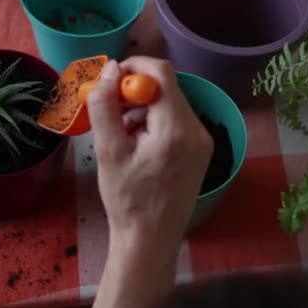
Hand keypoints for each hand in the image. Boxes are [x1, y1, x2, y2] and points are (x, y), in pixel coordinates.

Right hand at [86, 57, 212, 307]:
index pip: (162, 73)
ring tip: (120, 136)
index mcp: (176, 129)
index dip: (133, 67)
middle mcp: (197, 130)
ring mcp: (202, 142)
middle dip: (134, 93)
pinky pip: (175, 122)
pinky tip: (137, 146)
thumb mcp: (108, 151)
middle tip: (109, 112)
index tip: (109, 81)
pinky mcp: (200, 152)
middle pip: (166, 89)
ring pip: (169, 105)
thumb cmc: (127, 199)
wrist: (150, 240)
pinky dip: (153, 124)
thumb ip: (105, 106)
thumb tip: (109, 69)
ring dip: (142, 110)